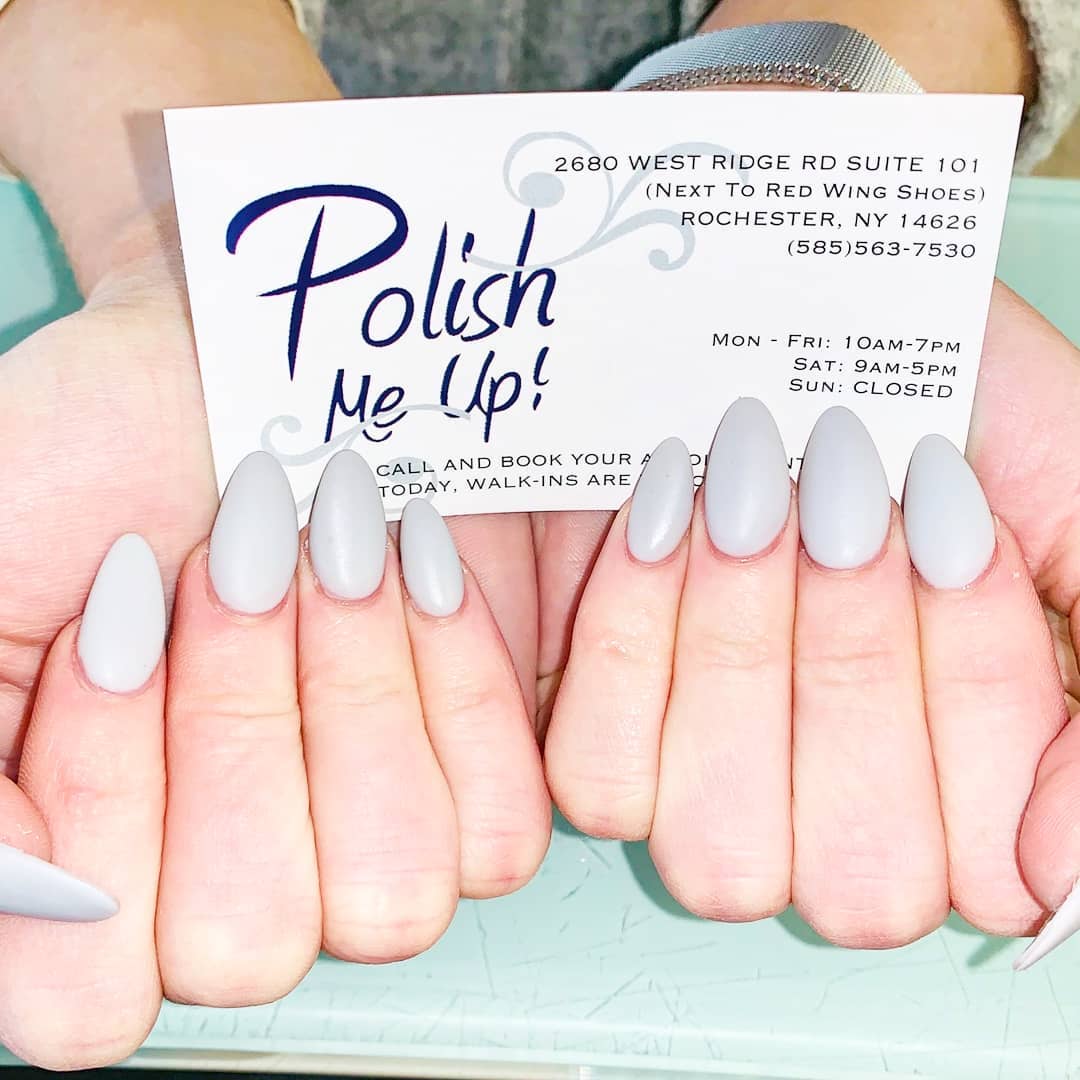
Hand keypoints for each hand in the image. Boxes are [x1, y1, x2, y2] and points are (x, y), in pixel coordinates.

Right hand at [0, 232, 547, 1065]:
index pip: (93, 993)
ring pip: (386, 898)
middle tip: (240, 562)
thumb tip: (39, 909)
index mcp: (101, 886)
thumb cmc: (104, 472)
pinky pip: (496, 830)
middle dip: (237, 719)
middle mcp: (238, 899)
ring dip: (351, 694)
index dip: (104, 798)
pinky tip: (423, 566)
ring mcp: (371, 861)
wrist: (251, 377)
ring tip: (334, 551)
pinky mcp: (485, 804)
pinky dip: (457, 681)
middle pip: (250, 943)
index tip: (115, 616)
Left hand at [540, 282, 1079, 952]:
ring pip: (721, 847)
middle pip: (856, 876)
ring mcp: (707, 809)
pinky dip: (631, 635)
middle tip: (845, 497)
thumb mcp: (1069, 508)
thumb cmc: (932, 404)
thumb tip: (1053, 877)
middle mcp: (834, 833)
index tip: (944, 516)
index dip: (971, 682)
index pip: (988, 862)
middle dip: (853, 661)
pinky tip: (659, 515)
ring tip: (748, 495)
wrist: (783, 314)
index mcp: (967, 795)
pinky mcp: (599, 761)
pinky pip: (602, 777)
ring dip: (741, 650)